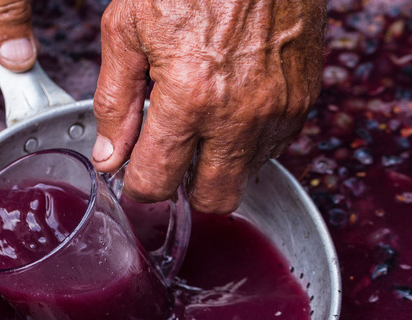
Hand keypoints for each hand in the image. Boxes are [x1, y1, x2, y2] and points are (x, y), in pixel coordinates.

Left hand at [91, 0, 325, 213]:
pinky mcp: (302, 100)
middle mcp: (239, 115)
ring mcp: (277, 111)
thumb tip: (109, 155)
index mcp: (190, 97)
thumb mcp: (128, 28)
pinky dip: (249, 140)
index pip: (157, 180)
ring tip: (203, 119)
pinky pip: (274, 146)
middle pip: (213, 199)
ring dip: (220, 163)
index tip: (136, 177)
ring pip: (246, 176)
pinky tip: (231, 107)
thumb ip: (114, 101)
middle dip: (186, 189)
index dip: (139, 186)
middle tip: (171, 159)